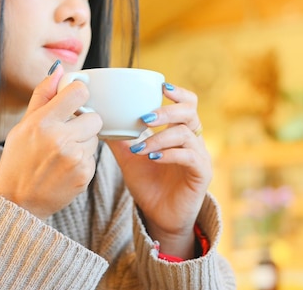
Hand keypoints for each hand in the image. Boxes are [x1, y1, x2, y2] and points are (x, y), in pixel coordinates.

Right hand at [0, 65, 101, 218]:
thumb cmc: (18, 161)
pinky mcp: (84, 174)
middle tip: (66, 134)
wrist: (18, 203)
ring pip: (95, 138)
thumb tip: (60, 70)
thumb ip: (43, 96)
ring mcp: (74, 157)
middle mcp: (60, 138)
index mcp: (43, 122)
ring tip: (62, 154)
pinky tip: (64, 168)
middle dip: (84, 123)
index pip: (79, 93)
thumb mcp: (23, 126)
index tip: (74, 101)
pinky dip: (83, 161)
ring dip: (83, 143)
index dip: (79, 95)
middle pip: (94, 116)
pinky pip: (93, 157)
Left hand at [106, 83, 211, 258]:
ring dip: (159, 137)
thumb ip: (120, 139)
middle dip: (166, 111)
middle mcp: (193, 140)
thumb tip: (100, 119)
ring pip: (186, 134)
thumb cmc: (149, 185)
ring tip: (141, 148)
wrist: (160, 217)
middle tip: (144, 118)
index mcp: (179, 131)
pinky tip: (153, 158)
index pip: (187, 103)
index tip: (161, 86)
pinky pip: (189, 156)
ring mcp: (200, 156)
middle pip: (190, 112)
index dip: (178, 92)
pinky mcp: (202, 173)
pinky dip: (169, 154)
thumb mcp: (130, 158)